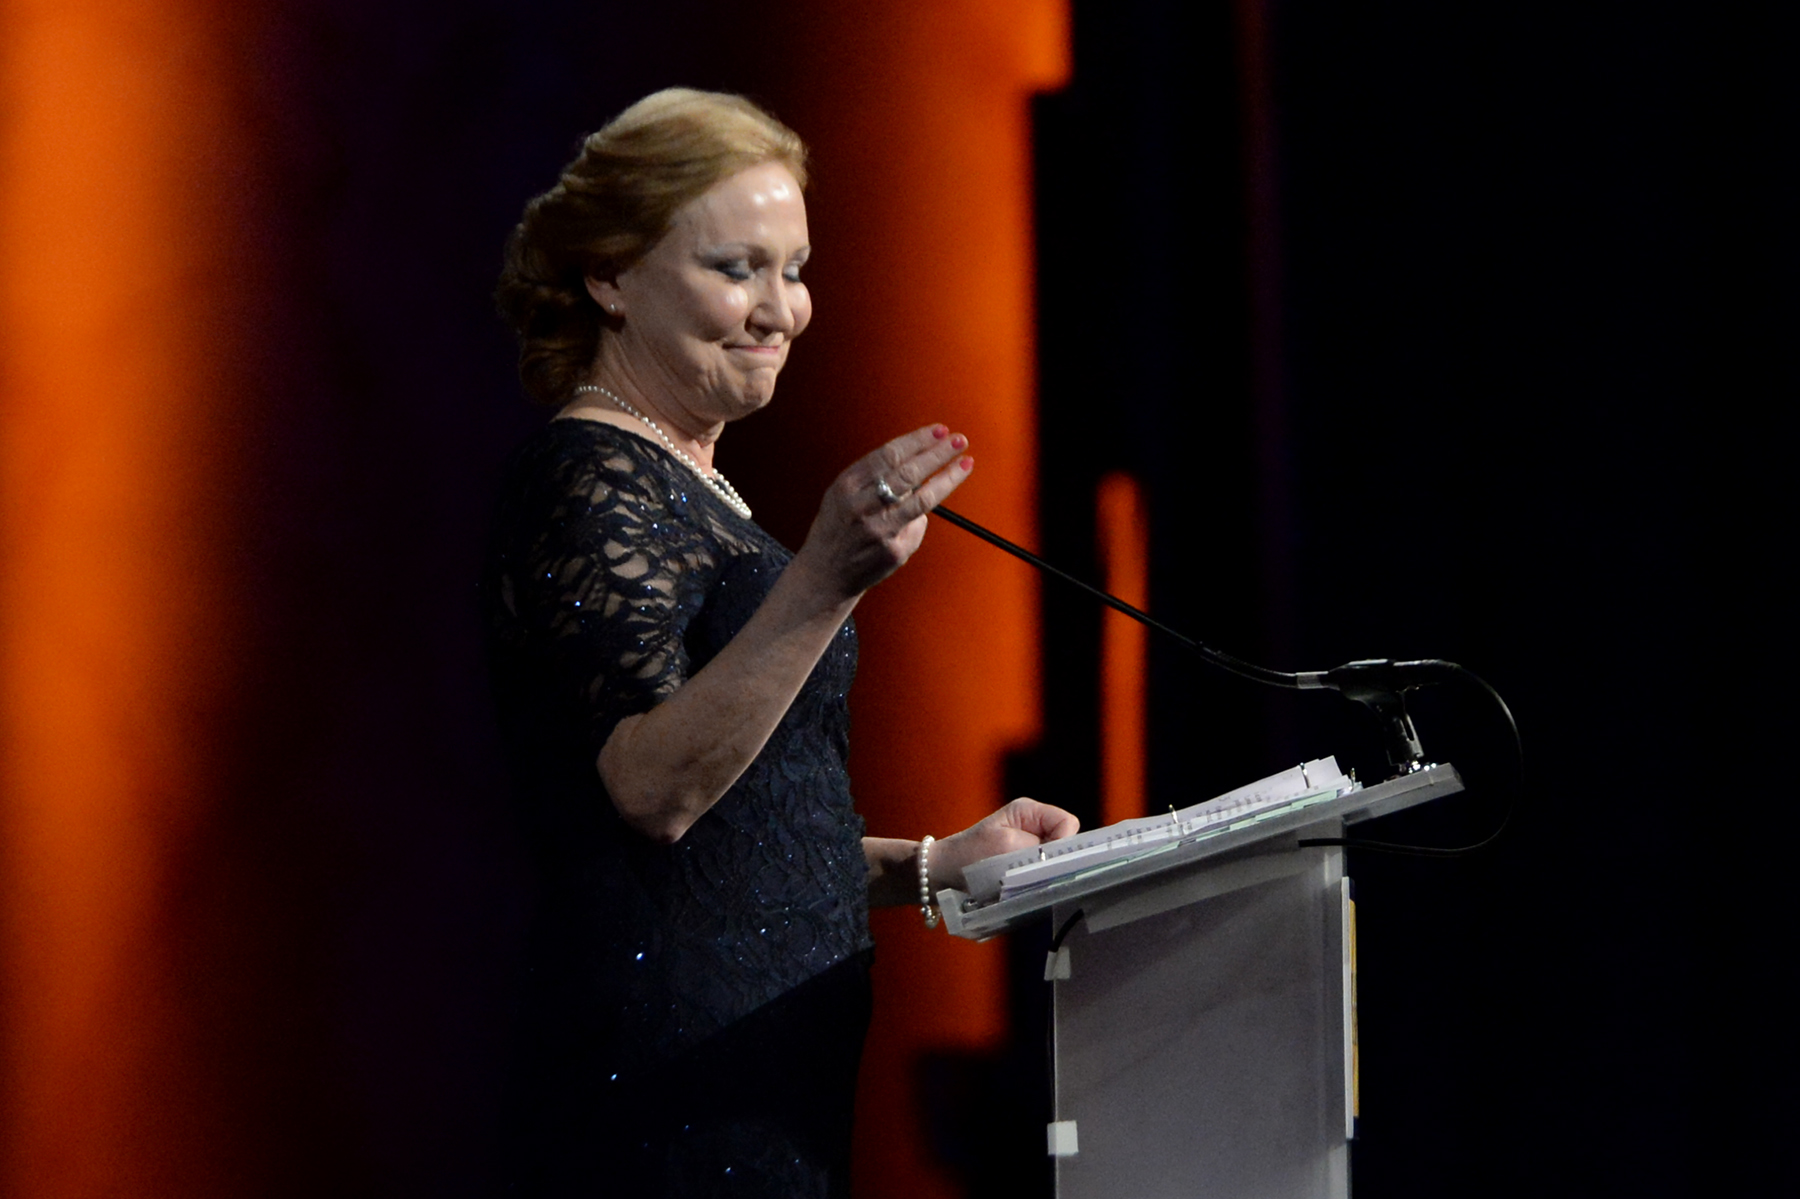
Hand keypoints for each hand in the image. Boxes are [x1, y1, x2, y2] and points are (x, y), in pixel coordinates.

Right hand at [789, 424, 973, 600]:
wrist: (825, 572)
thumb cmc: (839, 526)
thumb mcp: (842, 493)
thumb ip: (874, 476)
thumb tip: (918, 463)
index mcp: (848, 485)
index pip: (890, 455)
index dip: (918, 441)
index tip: (940, 431)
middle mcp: (862, 505)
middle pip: (908, 473)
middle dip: (937, 454)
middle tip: (959, 440)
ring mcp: (879, 529)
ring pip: (922, 499)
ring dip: (948, 478)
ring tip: (965, 463)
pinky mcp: (893, 550)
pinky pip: (917, 525)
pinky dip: (921, 515)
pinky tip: (921, 513)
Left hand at [932, 798, 1080, 891]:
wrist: (943, 873)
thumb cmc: (969, 855)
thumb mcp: (1004, 847)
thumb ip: (1037, 849)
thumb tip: (1060, 859)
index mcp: (1029, 811)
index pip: (1067, 822)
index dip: (1064, 842)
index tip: (1046, 861)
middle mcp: (1034, 824)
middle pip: (1065, 841)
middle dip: (1054, 859)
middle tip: (1034, 874)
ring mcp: (1031, 844)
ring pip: (1056, 859)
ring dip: (1043, 872)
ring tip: (1022, 881)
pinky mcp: (1026, 862)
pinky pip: (1044, 870)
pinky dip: (1036, 880)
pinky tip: (1021, 886)